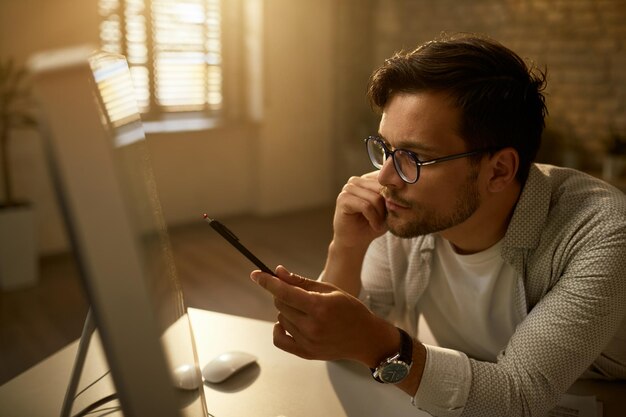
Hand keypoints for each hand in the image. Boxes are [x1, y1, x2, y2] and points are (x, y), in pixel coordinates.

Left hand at [251, 265, 397, 365]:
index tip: (256, 275)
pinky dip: (279, 329)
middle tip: (297, 293)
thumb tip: (279, 272)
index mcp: (319, 307)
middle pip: (280, 304)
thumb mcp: (329, 289)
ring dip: (286, 311)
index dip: (268, 282)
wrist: (365, 338)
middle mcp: (312, 326)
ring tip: (305, 310)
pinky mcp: (306, 353)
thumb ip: (301, 282)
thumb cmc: (350, 310)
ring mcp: (308, 341)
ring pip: (281, 318)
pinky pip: (279, 340)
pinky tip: (287, 323)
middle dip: (283, 294)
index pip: (284, 292)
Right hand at [333, 171, 387, 250]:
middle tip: (386, 220)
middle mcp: (356, 181)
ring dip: (380, 215)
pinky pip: (366, 206)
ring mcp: (348, 188)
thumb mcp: (388, 209)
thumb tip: (404, 190)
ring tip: (379, 224)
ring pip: (375, 198)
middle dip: (387, 207)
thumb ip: (394, 197)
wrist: (355, 241)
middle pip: (382, 188)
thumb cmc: (372, 224)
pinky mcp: (343, 199)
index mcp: (367, 179)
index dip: (395, 196)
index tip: (395, 210)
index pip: (387, 179)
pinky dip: (373, 218)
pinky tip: (374, 226)